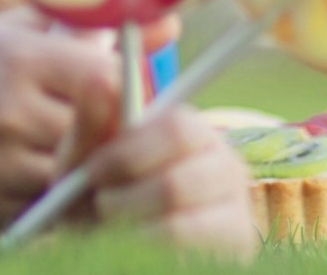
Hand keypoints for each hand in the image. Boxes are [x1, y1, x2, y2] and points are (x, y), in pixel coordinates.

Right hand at [0, 8, 117, 227]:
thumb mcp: (20, 34)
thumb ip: (90, 30)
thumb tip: (173, 26)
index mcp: (16, 59)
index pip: (106, 80)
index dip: (129, 92)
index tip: (129, 94)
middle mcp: (5, 110)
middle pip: (100, 134)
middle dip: (115, 134)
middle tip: (119, 129)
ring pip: (83, 176)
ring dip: (95, 170)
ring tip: (93, 154)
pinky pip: (56, 210)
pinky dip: (68, 199)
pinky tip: (59, 178)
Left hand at [84, 107, 258, 258]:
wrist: (119, 242)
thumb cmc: (103, 192)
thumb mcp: (87, 158)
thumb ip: (91, 122)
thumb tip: (101, 77)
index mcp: (191, 129)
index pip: (176, 129)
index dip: (129, 153)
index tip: (93, 173)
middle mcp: (224, 161)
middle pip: (176, 183)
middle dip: (126, 199)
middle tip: (102, 207)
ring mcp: (237, 206)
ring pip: (178, 225)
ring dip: (131, 226)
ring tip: (112, 226)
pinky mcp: (239, 243)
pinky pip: (186, 248)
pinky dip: (148, 247)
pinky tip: (135, 243)